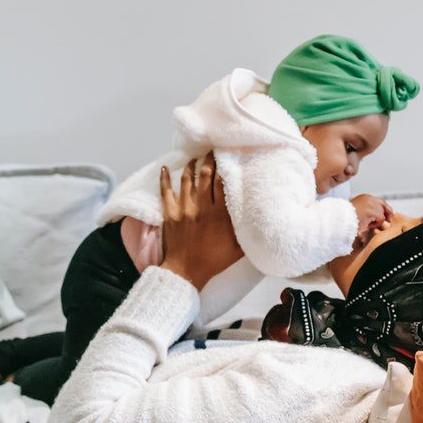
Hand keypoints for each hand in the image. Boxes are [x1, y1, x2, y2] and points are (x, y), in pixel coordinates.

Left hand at [159, 152, 243, 289]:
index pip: (222, 182)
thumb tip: (258, 217)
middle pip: (205, 176)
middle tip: (212, 150)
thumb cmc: (213, 261)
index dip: (224, 166)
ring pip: (187, 180)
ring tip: (196, 157)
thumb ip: (246, 229)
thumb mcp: (237, 248)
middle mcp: (202, 208)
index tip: (228, 155)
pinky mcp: (170, 214)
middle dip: (209, 160)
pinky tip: (165, 168)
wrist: (186, 272)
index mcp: (219, 215)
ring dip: (192, 166)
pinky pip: (166, 192)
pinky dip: (165, 179)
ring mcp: (184, 210)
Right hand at [350, 193, 392, 246]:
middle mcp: (369, 198)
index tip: (389, 214)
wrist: (340, 219)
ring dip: (376, 222)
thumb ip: (367, 210)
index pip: (380, 201)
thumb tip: (378, 216)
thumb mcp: (357, 211)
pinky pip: (380, 220)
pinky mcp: (373, 212)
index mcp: (364, 197)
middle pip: (383, 205)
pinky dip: (375, 224)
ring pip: (381, 215)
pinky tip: (366, 224)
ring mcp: (371, 204)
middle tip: (389, 220)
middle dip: (387, 213)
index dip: (385, 208)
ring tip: (367, 224)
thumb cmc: (345, 218)